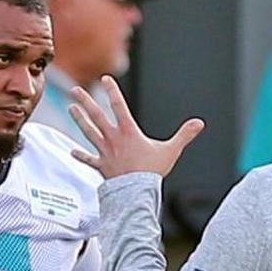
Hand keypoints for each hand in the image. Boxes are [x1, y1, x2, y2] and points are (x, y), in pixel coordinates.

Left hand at [69, 75, 204, 178]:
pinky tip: (72, 151)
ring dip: (80, 120)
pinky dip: (81, 155)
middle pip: (96, 116)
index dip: (111, 91)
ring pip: (89, 132)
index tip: (105, 79)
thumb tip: (199, 123)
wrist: (135, 192)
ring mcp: (105, 152)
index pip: (118, 105)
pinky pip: (89, 159)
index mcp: (128, 131)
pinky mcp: (102, 166)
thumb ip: (184, 135)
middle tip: (74, 90)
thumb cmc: (152, 171)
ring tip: (72, 109)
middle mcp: (113, 139)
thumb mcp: (171, 150)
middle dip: (86, 101)